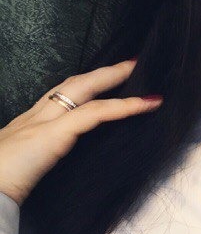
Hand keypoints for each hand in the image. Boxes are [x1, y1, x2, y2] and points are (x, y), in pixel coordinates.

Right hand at [0, 59, 162, 206]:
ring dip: (114, 78)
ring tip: (139, 72)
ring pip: (83, 88)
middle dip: (102, 73)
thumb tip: (55, 163)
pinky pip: (95, 114)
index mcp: (25, 126)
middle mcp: (32, 118)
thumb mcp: (21, 169)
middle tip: (129, 64)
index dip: (81, 86)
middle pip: (71, 84)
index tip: (102, 80)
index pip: (56, 97)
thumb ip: (40, 159)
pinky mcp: (52, 134)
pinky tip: (146, 103)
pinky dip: (124, 106)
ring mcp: (42, 123)